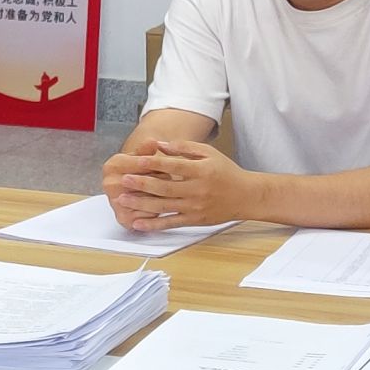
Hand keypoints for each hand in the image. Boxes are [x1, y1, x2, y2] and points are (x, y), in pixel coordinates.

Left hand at [101, 138, 239, 228]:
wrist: (245, 196)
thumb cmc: (225, 172)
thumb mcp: (209, 153)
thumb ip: (184, 148)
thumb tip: (160, 145)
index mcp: (201, 171)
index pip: (173, 166)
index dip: (153, 163)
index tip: (136, 161)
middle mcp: (197, 190)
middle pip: (165, 188)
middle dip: (141, 184)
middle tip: (124, 181)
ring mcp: (195, 207)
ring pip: (164, 206)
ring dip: (141, 203)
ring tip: (123, 200)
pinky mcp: (194, 220)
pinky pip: (171, 223)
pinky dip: (153, 224)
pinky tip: (138, 223)